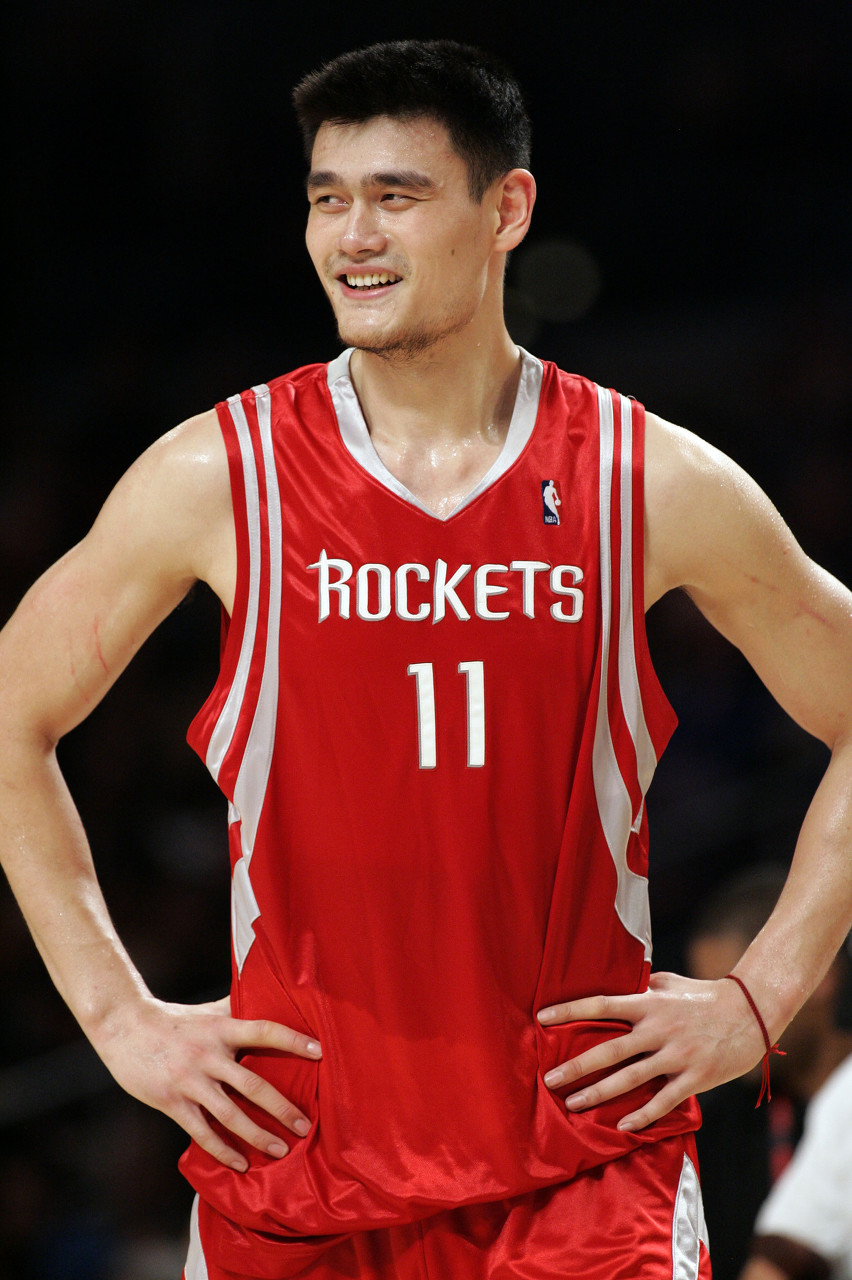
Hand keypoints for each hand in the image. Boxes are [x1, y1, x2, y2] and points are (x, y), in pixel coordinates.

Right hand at [92, 994, 321, 1170]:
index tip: (320, 1052)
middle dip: (282, 1108)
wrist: (124, 1027)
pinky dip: (223, 1150)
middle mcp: (209, 1054)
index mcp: (222, 1029)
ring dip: (258, 1135)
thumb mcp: (207, 1011)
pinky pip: (202, 1131)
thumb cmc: (173, 1019)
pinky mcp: (172, 1102)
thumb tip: (266, 988)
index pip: (265, 1031)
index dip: (293, 1040)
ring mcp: (190, 1080)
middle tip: (306, 1126)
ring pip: (230, 1114)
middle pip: (253, 1084)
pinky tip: (241, 1163)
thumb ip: (236, 1007)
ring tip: (281, 1150)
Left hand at [536, 972, 765, 1130]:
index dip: (570, 1011)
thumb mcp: (670, 983)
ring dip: (599, 1093)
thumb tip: (621, 980)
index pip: (601, 1004)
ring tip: (573, 1104)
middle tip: (549, 1078)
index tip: (541, 1018)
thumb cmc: (706, 996)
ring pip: (631, 1079)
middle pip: (610, 1050)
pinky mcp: (695, 1077)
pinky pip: (664, 1101)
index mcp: (649, 1003)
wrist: (751, 1012)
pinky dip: (643, 1115)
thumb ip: (643, 985)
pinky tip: (622, 1126)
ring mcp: (677, 1055)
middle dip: (576, 1066)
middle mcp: (658, 1029)